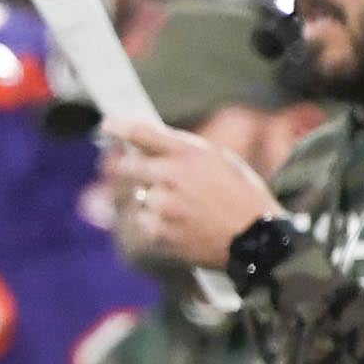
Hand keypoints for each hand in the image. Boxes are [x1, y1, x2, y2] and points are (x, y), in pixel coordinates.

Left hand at [100, 119, 280, 270]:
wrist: (256, 237)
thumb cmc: (242, 196)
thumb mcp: (220, 160)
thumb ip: (184, 151)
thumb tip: (150, 145)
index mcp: (190, 153)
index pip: (145, 134)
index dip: (121, 127)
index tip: (107, 125)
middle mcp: (172, 176)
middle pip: (127, 167)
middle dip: (128, 170)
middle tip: (146, 177)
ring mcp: (163, 206)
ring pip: (138, 197)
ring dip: (151, 201)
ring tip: (182, 209)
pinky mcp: (160, 232)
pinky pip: (144, 222)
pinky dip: (156, 224)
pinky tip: (180, 225)